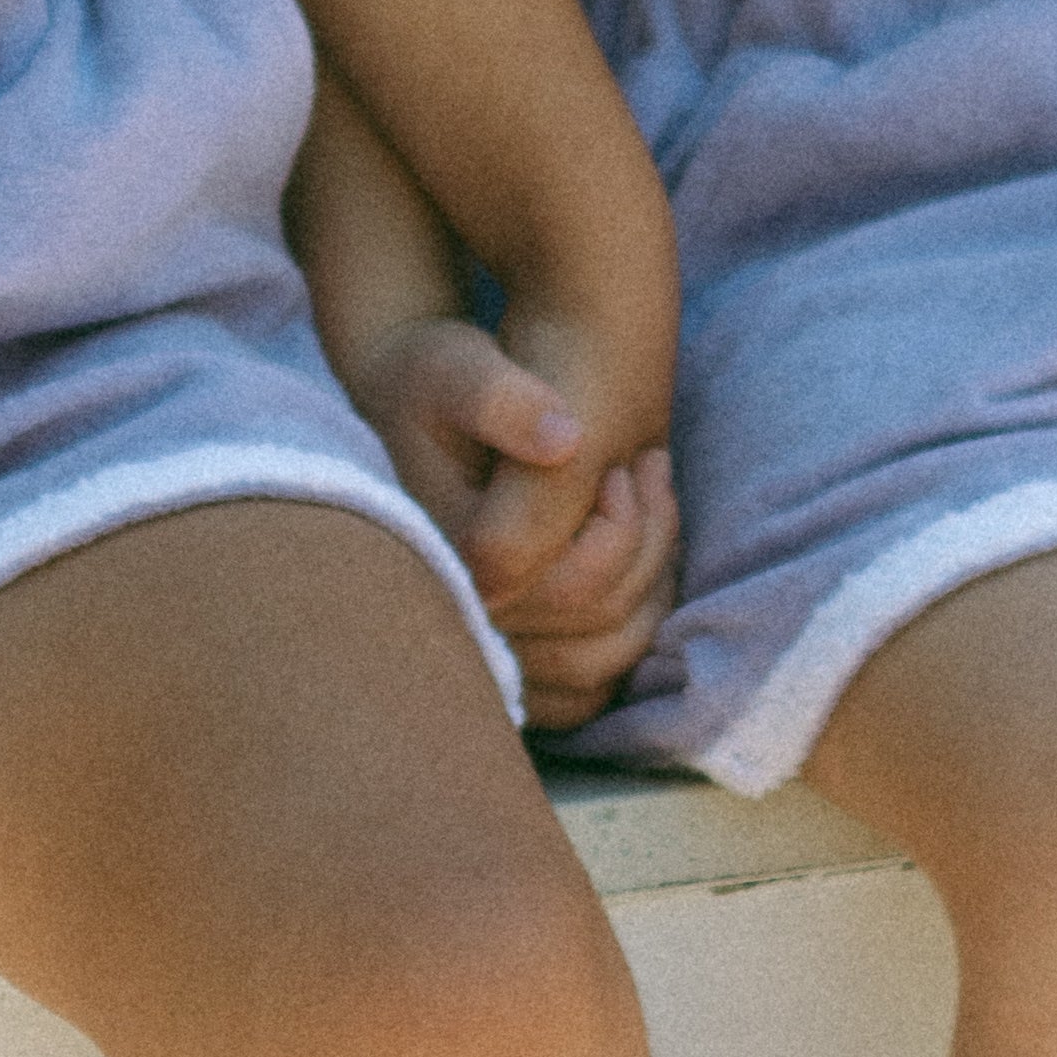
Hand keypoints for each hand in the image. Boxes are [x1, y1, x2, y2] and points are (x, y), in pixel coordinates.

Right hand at [353, 310, 677, 713]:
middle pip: (603, 624)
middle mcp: (465, 619)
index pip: (579, 585)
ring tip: (644, 514)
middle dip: (651, 544)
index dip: (626, 524)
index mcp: (456, 560)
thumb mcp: (460, 371)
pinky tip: (633, 564)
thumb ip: (504, 401)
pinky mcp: (504, 657)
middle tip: (645, 471)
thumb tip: (567, 439)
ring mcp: (483, 647)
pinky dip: (624, 632)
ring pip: (604, 662)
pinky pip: (586, 685)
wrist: (405, 402)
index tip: (625, 462)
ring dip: (650, 586)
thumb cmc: (434, 383)